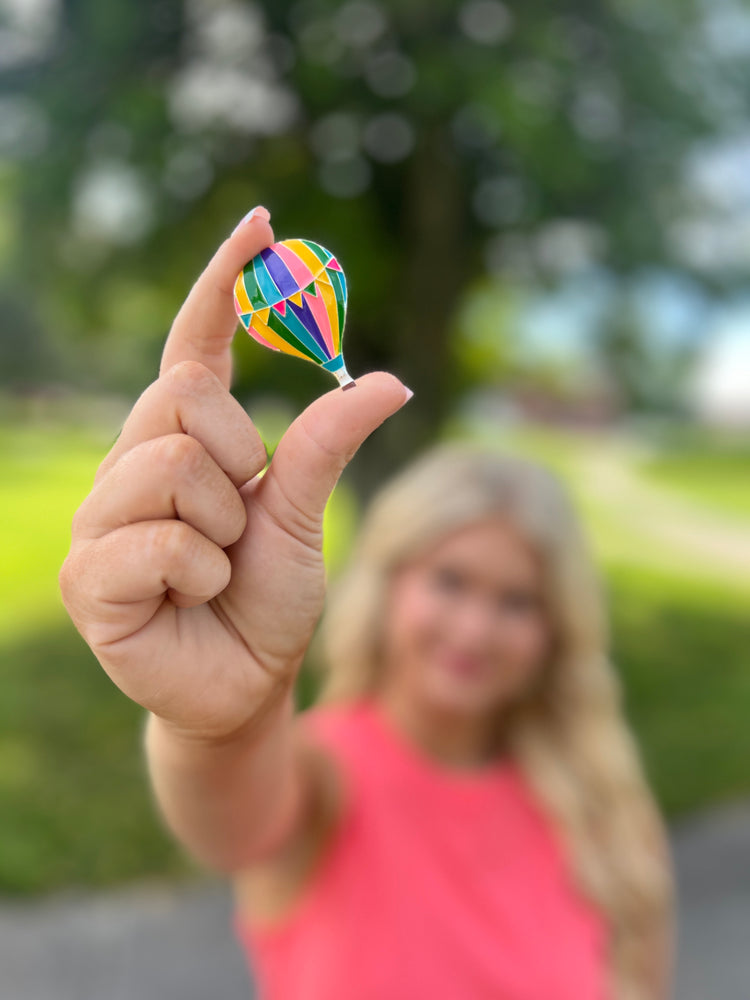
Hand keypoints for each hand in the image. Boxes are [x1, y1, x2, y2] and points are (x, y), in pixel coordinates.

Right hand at [60, 210, 411, 740]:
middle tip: (239, 522)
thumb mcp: (304, 515)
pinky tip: (189, 598)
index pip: (194, 344)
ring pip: (172, 465)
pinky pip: (161, 540)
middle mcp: (132, 465)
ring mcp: (102, 518)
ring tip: (215, 568)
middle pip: (182, 396)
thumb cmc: (268, 599)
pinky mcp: (89, 575)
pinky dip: (202, 573)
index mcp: (184, 442)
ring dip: (224, 526)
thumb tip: (392, 380)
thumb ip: (325, 446)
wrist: (244, 686)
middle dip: (238, 459)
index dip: (225, 282)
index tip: (263, 222)